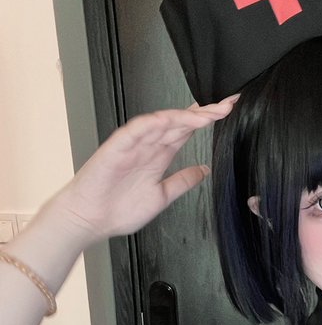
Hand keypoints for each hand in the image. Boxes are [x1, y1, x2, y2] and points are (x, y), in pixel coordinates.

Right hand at [52, 96, 239, 243]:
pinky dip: (154, 122)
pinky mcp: (118, 146)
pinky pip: (137, 129)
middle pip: (180, 122)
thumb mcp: (162, 196)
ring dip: (185, 115)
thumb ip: (182, 182)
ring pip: (163, 122)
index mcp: (159, 156)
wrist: (90, 220)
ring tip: (209, 113)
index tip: (227, 112)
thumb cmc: (118, 210)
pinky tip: (172, 119)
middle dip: (205, 112)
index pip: (187, 131)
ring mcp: (134, 144)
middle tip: (228, 104)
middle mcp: (149, 146)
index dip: (207, 120)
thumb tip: (204, 170)